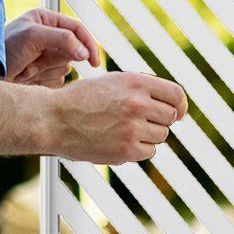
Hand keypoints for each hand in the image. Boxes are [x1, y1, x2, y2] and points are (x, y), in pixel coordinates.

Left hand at [6, 8, 101, 87]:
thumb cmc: (4, 49)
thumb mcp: (33, 37)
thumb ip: (62, 39)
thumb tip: (84, 52)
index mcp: (46, 20)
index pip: (77, 29)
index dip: (88, 44)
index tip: (94, 61)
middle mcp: (48, 37)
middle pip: (74, 50)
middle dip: (59, 58)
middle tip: (41, 63)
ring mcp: (46, 56)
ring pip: (66, 66)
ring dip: (48, 70)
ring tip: (26, 69)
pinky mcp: (43, 74)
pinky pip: (57, 80)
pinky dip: (44, 80)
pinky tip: (26, 77)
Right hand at [53, 72, 187, 163]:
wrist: (52, 119)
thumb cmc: (80, 100)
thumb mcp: (112, 82)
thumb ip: (141, 89)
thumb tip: (173, 105)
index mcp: (136, 82)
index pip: (176, 94)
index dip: (180, 105)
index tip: (179, 113)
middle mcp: (138, 103)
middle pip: (170, 117)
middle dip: (159, 120)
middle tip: (139, 122)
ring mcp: (133, 127)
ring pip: (161, 135)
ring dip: (148, 136)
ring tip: (124, 131)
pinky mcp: (127, 149)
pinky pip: (149, 152)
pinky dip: (139, 150)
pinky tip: (120, 142)